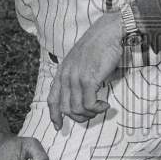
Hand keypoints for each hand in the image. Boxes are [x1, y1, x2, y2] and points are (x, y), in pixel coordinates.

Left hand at [48, 11, 122, 129]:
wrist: (108, 32)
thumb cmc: (98, 46)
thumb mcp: (80, 61)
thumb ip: (76, 76)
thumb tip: (82, 95)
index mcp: (62, 72)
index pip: (52, 99)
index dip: (54, 115)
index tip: (59, 126)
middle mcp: (66, 76)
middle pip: (66, 109)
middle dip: (79, 117)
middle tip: (92, 114)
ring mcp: (76, 78)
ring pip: (77, 109)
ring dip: (90, 113)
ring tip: (101, 108)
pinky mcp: (89, 80)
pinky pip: (89, 104)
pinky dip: (97, 109)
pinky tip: (106, 104)